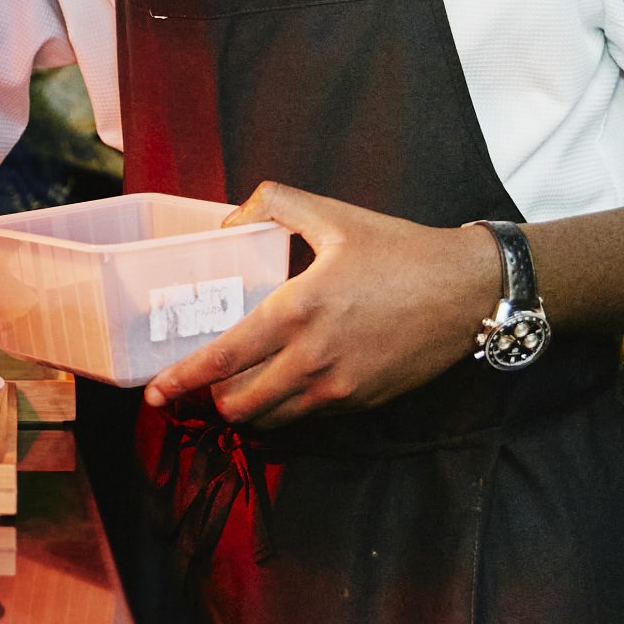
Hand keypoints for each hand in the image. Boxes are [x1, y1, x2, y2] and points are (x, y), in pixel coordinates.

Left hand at [144, 183, 499, 427]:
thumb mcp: (333, 215)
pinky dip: (287, 408)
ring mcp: (340, 388)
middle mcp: (313, 359)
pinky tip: (285, 384)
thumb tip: (229, 221)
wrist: (469, 291)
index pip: (223, 359)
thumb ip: (273, 204)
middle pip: (241, 405)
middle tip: (201, 385)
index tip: (154, 393)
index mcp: (297, 312)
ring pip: (274, 419)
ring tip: (238, 387)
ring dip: (249, 409)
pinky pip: (310, 416)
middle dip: (212, 400)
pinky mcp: (363, 402)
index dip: (182, 380)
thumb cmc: (399, 250)